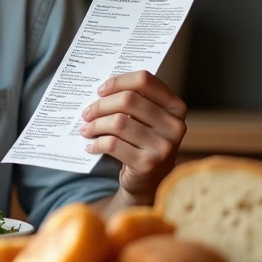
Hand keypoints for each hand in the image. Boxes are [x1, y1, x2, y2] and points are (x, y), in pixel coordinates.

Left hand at [79, 71, 187, 205]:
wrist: (148, 182)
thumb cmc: (142, 141)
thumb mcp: (146, 119)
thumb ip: (133, 101)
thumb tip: (99, 90)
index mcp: (175, 107)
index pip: (145, 80)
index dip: (118, 82)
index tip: (100, 90)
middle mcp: (175, 125)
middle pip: (128, 100)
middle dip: (100, 105)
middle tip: (86, 113)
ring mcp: (163, 146)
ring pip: (118, 122)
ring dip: (95, 125)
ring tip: (86, 129)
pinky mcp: (148, 164)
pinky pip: (113, 144)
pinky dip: (97, 143)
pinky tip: (91, 146)